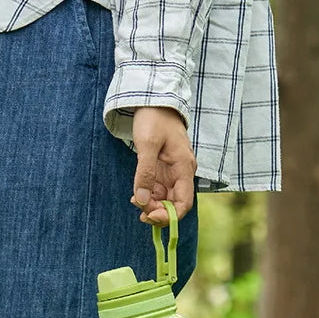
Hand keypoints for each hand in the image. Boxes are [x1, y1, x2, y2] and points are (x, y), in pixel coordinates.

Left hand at [128, 107, 196, 226]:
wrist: (154, 100)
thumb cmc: (153, 118)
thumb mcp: (147, 145)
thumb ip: (144, 173)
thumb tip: (141, 201)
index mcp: (184, 168)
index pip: (184, 203)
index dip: (169, 216)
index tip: (149, 217)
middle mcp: (181, 173)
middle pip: (174, 203)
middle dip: (158, 211)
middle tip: (138, 209)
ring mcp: (173, 172)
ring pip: (165, 198)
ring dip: (151, 204)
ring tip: (135, 200)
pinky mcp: (163, 169)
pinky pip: (158, 189)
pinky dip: (148, 195)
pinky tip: (137, 195)